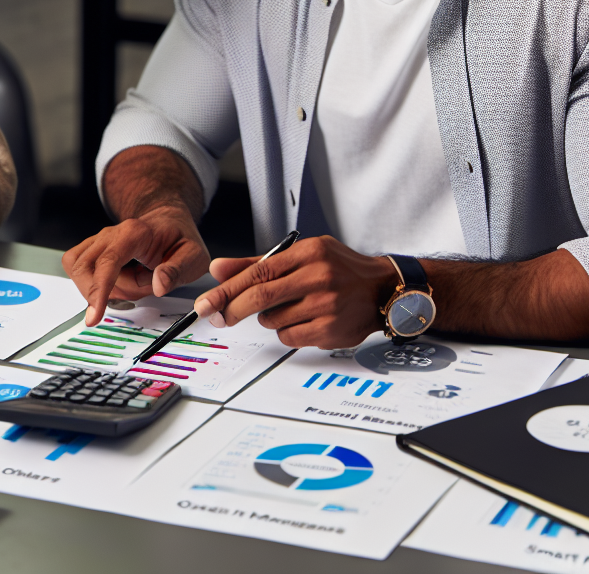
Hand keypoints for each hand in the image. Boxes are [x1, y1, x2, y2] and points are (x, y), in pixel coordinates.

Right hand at [62, 203, 210, 325]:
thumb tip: (159, 285)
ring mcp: (98, 240)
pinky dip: (92, 285)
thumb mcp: (193, 255)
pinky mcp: (90, 249)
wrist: (167, 222)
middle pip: (86, 269)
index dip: (98, 290)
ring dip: (100, 289)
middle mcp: (110, 234)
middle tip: (140, 289)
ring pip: (78, 270)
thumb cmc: (178, 240)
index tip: (94, 317)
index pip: (107, 262)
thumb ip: (177, 270)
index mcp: (135, 233)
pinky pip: (77, 269)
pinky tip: (117, 284)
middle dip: (108, 292)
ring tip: (131, 285)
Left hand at [192, 235, 397, 348]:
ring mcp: (326, 305)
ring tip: (288, 307)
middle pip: (261, 296)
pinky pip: (290, 337)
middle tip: (216, 316)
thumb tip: (218, 269)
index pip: (258, 270)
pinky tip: (302, 320)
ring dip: (268, 318)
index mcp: (308, 252)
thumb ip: (257, 263)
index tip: (206, 301)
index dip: (227, 288)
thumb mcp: (301, 255)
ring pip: (273, 320)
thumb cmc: (337, 269)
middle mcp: (318, 276)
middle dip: (232, 308)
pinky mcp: (331, 330)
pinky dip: (286, 331)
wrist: (382, 289)